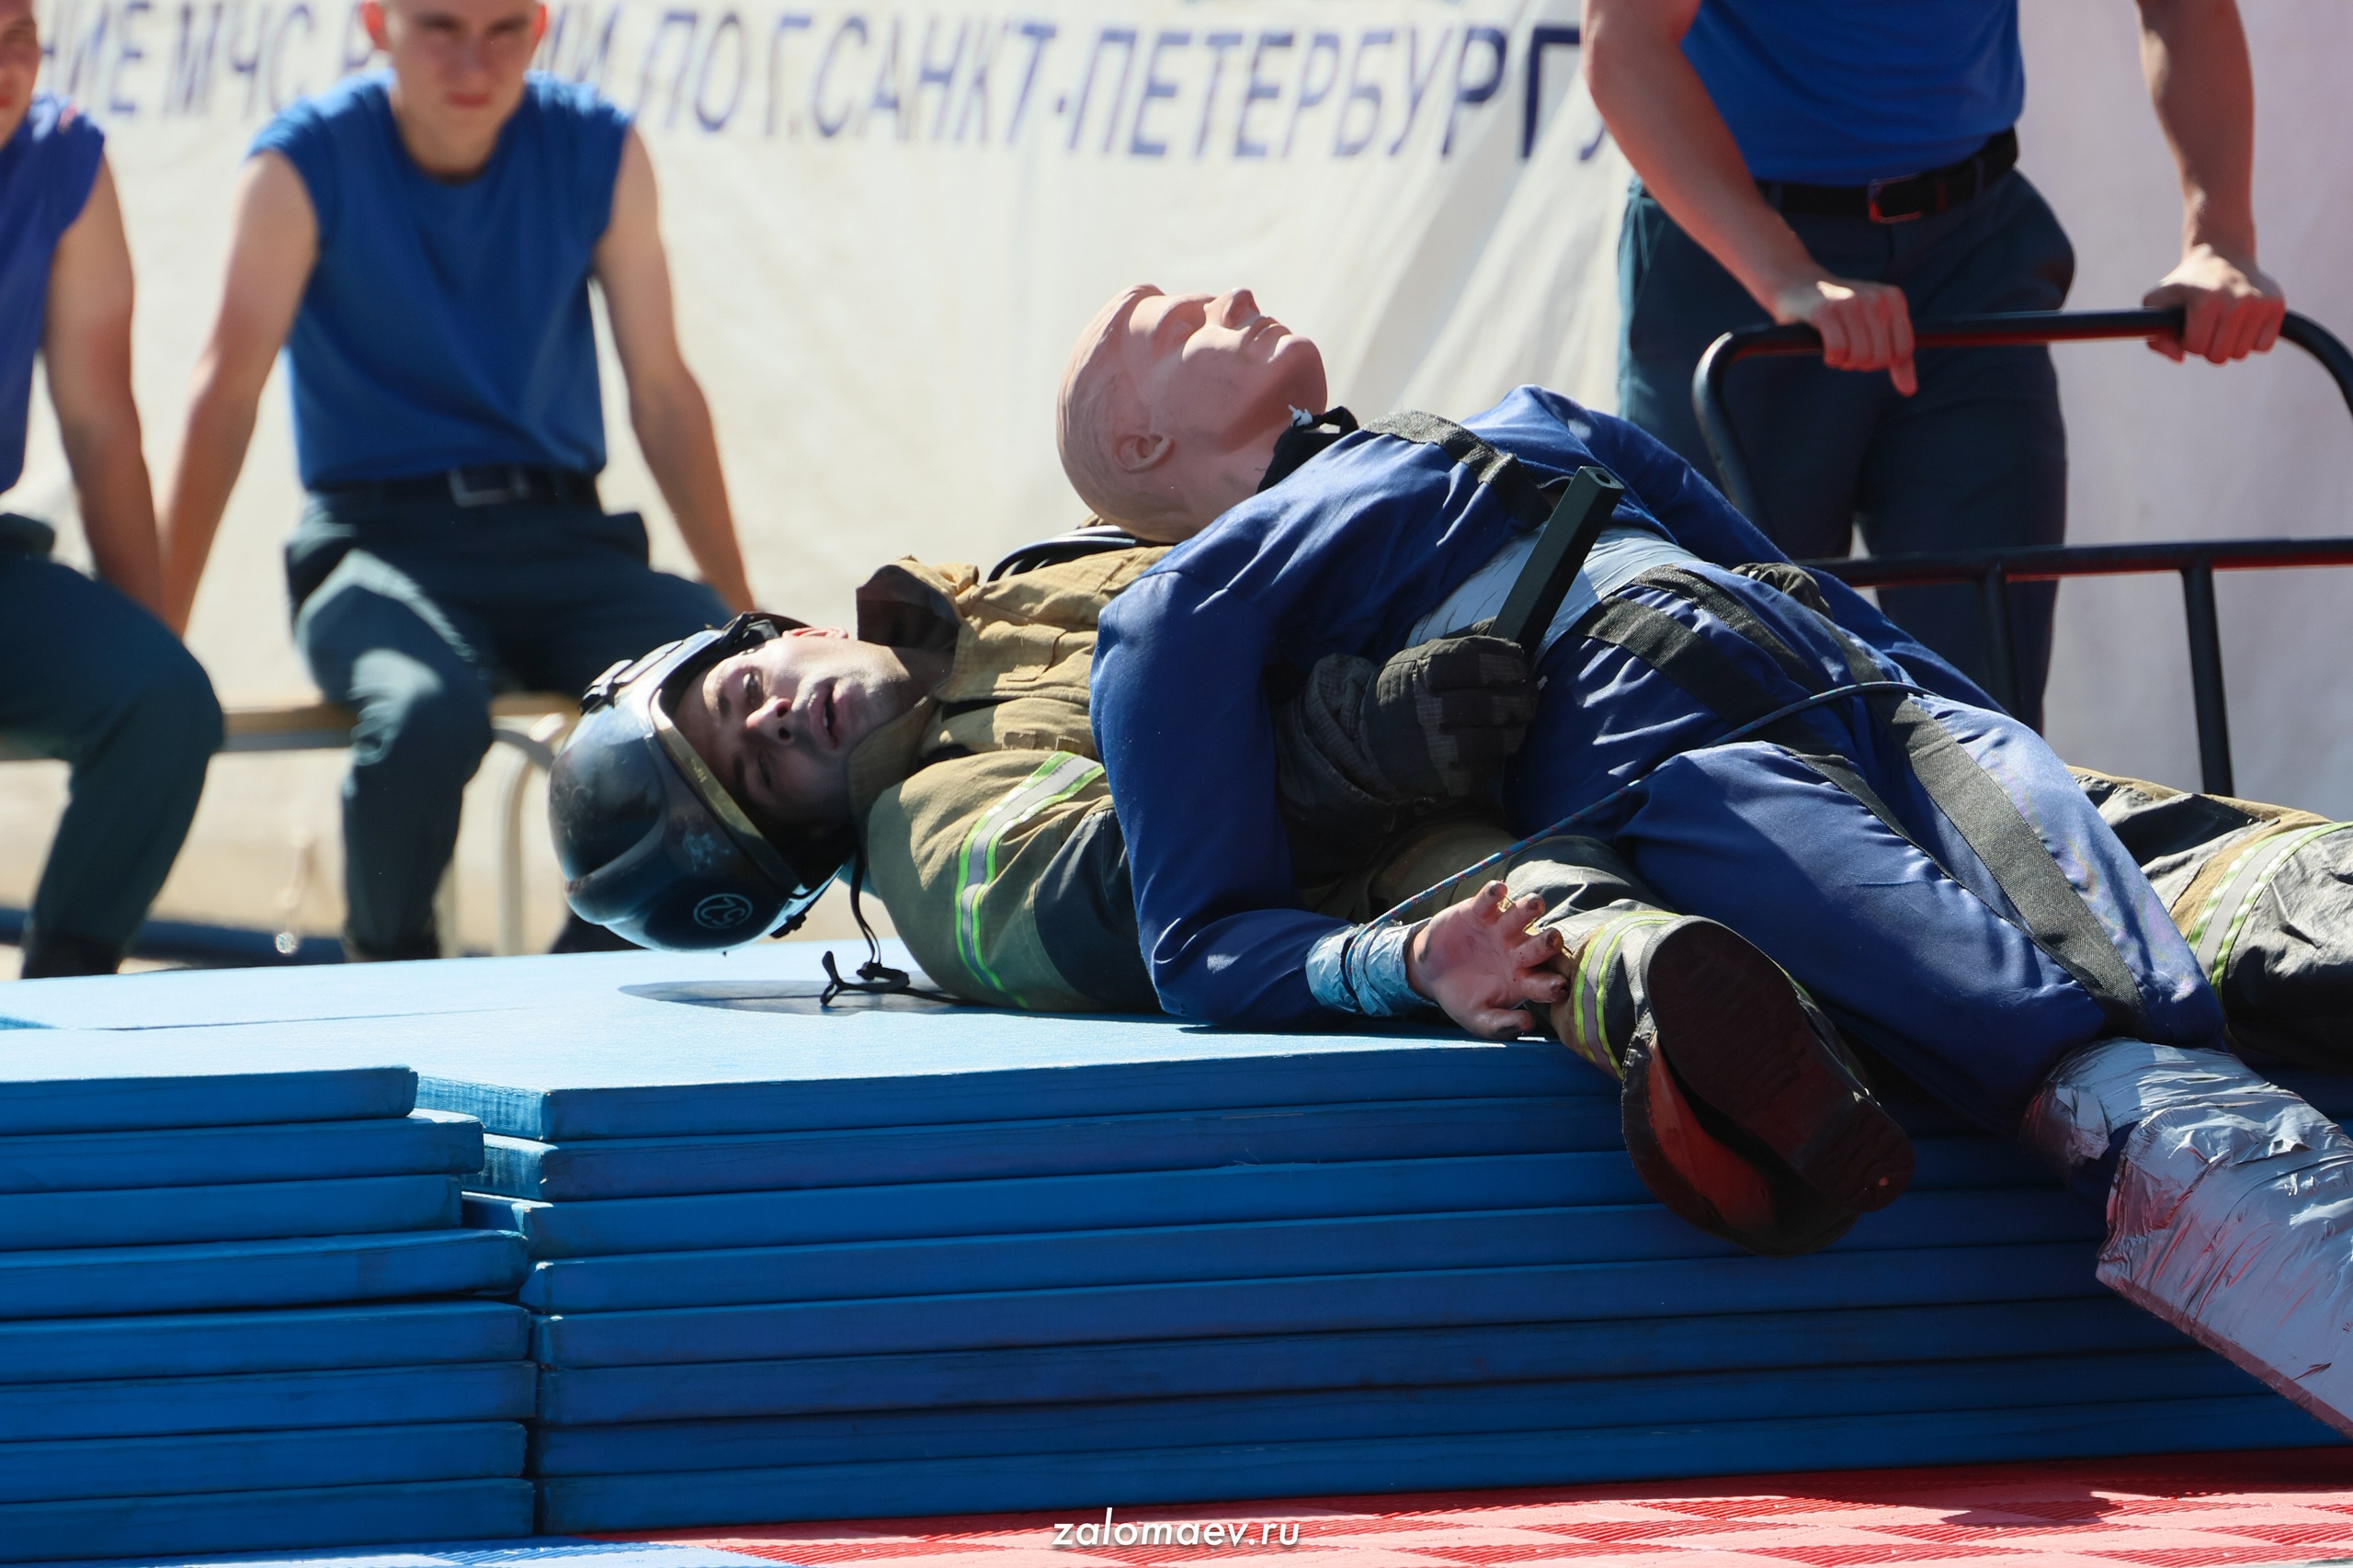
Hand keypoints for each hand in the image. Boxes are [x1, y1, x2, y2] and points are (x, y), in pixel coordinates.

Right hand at [1360, 634, 1536, 799]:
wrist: (1365, 744)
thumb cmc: (1402, 693)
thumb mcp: (1420, 657)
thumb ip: (1462, 641)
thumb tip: (1503, 624)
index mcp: (1421, 672)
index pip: (1474, 660)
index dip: (1507, 659)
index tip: (1521, 660)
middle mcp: (1426, 709)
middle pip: (1490, 702)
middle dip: (1521, 696)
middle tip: (1530, 693)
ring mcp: (1434, 747)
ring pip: (1494, 738)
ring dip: (1518, 728)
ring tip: (1521, 719)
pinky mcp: (1443, 778)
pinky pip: (1485, 766)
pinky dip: (1499, 754)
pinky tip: (1499, 743)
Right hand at [1405, 881, 1565, 1039]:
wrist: (1430, 973)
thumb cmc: (1461, 998)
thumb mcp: (1477, 1018)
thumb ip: (1501, 1025)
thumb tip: (1528, 1024)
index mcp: (1523, 980)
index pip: (1544, 983)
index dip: (1552, 985)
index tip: (1559, 987)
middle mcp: (1518, 951)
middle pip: (1540, 943)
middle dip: (1547, 940)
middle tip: (1552, 938)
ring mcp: (1500, 929)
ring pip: (1522, 914)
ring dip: (1529, 908)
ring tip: (1533, 904)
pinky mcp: (1479, 912)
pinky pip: (1490, 899)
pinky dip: (1494, 892)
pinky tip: (1499, 889)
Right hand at [1771, 276, 1916, 395]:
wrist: (1798, 286)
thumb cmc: (1840, 312)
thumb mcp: (1875, 329)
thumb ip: (1898, 360)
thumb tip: (1909, 390)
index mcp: (1893, 298)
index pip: (1903, 351)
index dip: (1883, 361)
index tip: (1868, 350)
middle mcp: (1875, 298)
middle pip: (1880, 357)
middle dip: (1862, 363)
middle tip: (1849, 351)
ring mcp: (1850, 302)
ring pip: (1860, 357)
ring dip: (1845, 362)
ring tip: (1837, 350)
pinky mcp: (1825, 311)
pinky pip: (1838, 351)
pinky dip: (1832, 359)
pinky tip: (1826, 351)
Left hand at [2143, 244, 2284, 364]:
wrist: (2222, 254)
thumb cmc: (2185, 284)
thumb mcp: (2157, 303)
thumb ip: (2156, 336)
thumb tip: (2180, 358)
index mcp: (2206, 300)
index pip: (2196, 348)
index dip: (2188, 340)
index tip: (2189, 323)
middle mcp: (2237, 300)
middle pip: (2219, 356)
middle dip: (2208, 346)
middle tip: (2207, 324)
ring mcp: (2260, 302)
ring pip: (2240, 353)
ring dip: (2229, 344)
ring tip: (2223, 321)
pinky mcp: (2276, 305)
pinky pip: (2262, 346)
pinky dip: (2251, 341)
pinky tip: (2242, 323)